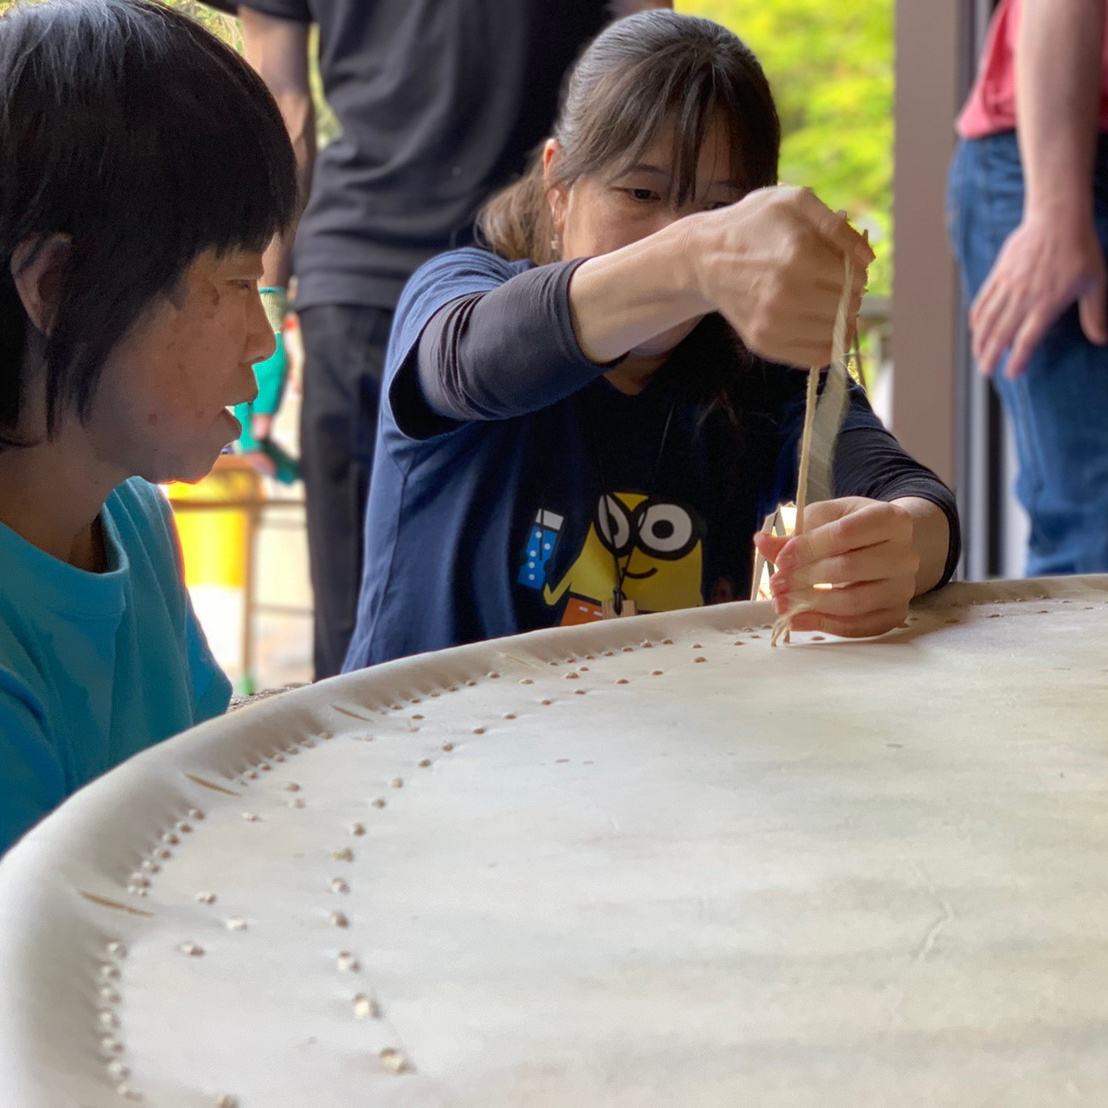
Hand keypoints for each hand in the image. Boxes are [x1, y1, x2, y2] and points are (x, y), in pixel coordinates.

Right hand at [688, 186, 873, 367]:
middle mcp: (786, 294)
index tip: (843, 267)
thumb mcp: (796, 202)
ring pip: (834, 334)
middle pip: (847, 307)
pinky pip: (814, 358)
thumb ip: (838, 226)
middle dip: (848, 296)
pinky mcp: (763, 342)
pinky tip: (819, 327)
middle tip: (832, 285)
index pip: (856, 279)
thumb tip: (867, 260)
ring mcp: (773, 322)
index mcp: (799, 255)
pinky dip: (825, 346)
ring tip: (824, 304)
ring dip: (838, 321)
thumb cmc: (754, 224)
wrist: (705, 256)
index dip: (856, 273)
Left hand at [753, 497, 919, 637]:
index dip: (807, 548)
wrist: (886, 547)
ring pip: (854, 602)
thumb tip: (762, 542)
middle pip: (849, 569)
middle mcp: (905, 554)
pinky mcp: (896, 613)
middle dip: (805, 579)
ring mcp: (903, 587)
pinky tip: (797, 620)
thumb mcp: (825, 520)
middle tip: (776, 584)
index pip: (844, 534)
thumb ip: (794, 533)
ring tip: (782, 603)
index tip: (781, 559)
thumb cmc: (851, 528)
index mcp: (890, 519)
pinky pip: (859, 627)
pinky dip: (824, 625)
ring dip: (811, 605)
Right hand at [970, 210, 1107, 378]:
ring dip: (980, 341)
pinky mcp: (999, 275)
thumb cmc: (1080, 250)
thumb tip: (1101, 341)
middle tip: (986, 372)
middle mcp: (1023, 298)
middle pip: (1001, 334)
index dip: (1018, 360)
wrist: (1058, 218)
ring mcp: (1008, 286)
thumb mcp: (1097, 283)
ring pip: (987, 320)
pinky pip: (983, 300)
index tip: (1012, 373)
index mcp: (1047, 304)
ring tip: (977, 355)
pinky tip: (975, 328)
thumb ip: (1096, 315)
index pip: (1027, 340)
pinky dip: (977, 317)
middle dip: (990, 356)